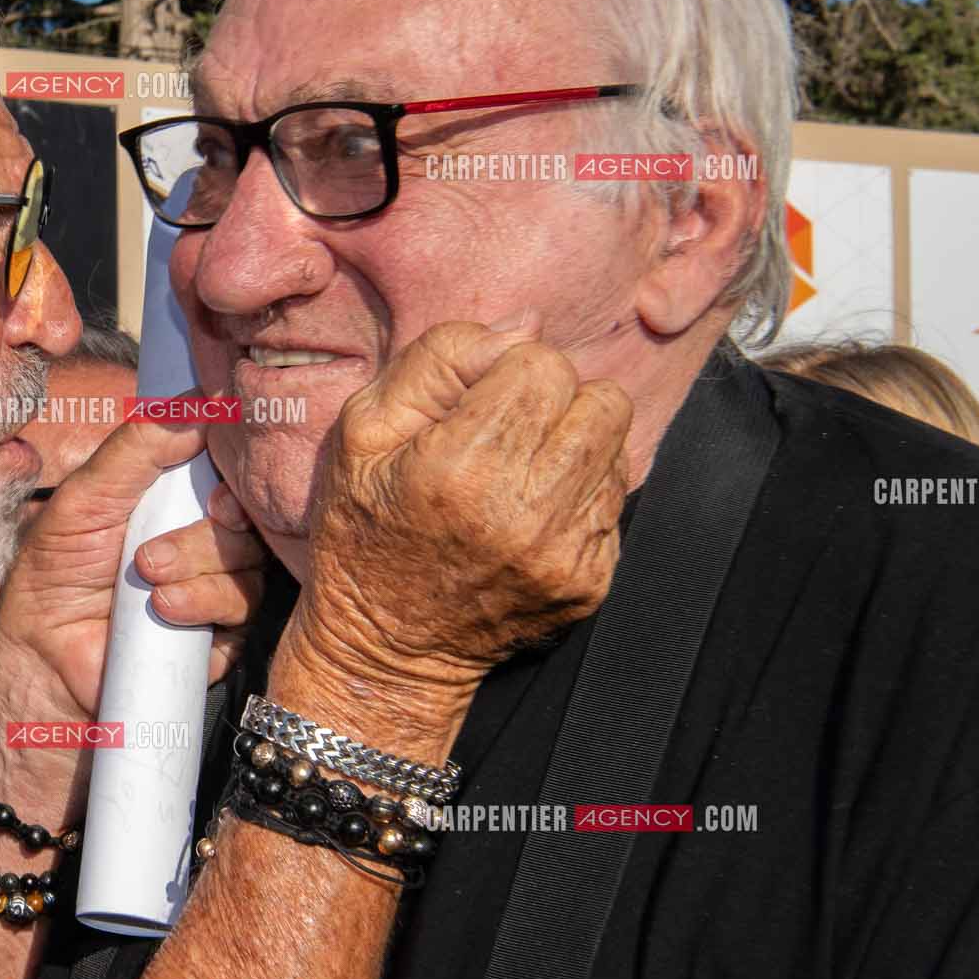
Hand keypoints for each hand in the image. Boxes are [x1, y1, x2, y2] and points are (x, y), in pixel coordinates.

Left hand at [0, 405, 266, 825]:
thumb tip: (197, 403)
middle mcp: (203, 534)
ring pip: (249, 558)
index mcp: (173, 494)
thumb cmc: (55, 572)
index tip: (213, 464)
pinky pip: (243, 606)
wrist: (44, 658)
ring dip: (198, 562)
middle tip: (158, 538)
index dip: (230, 461)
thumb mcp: (86, 496)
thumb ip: (137, 446)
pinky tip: (163, 608)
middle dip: (211, 519)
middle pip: (248, 510)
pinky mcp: (223, 632)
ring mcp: (216, 583)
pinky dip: (203, 601)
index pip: (226, 463)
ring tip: (147, 575)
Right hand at [279, 321, 629, 746]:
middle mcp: (523, 512)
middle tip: (511, 429)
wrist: (387, 651)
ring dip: (574, 444)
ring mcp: (564, 554)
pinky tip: (531, 514)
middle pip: (599, 401)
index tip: (478, 401)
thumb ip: (438, 360)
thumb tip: (523, 327)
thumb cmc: (363, 531)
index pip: (543, 365)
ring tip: (521, 470)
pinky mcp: (590, 583)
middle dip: (557, 400)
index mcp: (460, 467)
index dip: (511, 370)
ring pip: (616, 447)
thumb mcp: (361, 432)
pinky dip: (579, 496)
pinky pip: (613, 502)